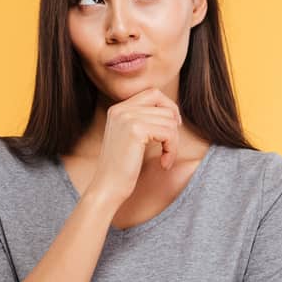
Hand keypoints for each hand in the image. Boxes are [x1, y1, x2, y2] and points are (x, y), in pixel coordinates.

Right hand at [88, 87, 181, 203]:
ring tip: (166, 158)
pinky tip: (164, 163)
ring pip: (169, 120)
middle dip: (174, 126)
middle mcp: (121, 109)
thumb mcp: (130, 138)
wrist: (107, 188)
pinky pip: (169, 132)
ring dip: (174, 142)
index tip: (173, 127)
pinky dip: (172, 150)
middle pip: (164, 106)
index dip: (168, 107)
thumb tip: (173, 111)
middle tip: (171, 145)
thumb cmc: (122, 168)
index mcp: (118, 109)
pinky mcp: (136, 130)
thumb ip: (144, 120)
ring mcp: (127, 118)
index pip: (153, 93)